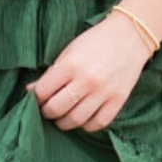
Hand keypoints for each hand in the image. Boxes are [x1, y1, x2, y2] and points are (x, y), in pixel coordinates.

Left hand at [25, 13, 151, 132]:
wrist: (131, 35)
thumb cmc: (96, 41)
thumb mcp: (69, 51)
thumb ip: (51, 72)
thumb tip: (30, 90)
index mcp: (71, 65)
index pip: (43, 92)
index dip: (36, 98)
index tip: (37, 99)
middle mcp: (87, 81)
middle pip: (57, 109)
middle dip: (47, 112)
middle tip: (47, 110)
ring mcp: (104, 92)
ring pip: (75, 120)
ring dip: (63, 122)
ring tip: (62, 117)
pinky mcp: (118, 100)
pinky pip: (98, 123)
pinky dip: (86, 125)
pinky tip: (82, 118)